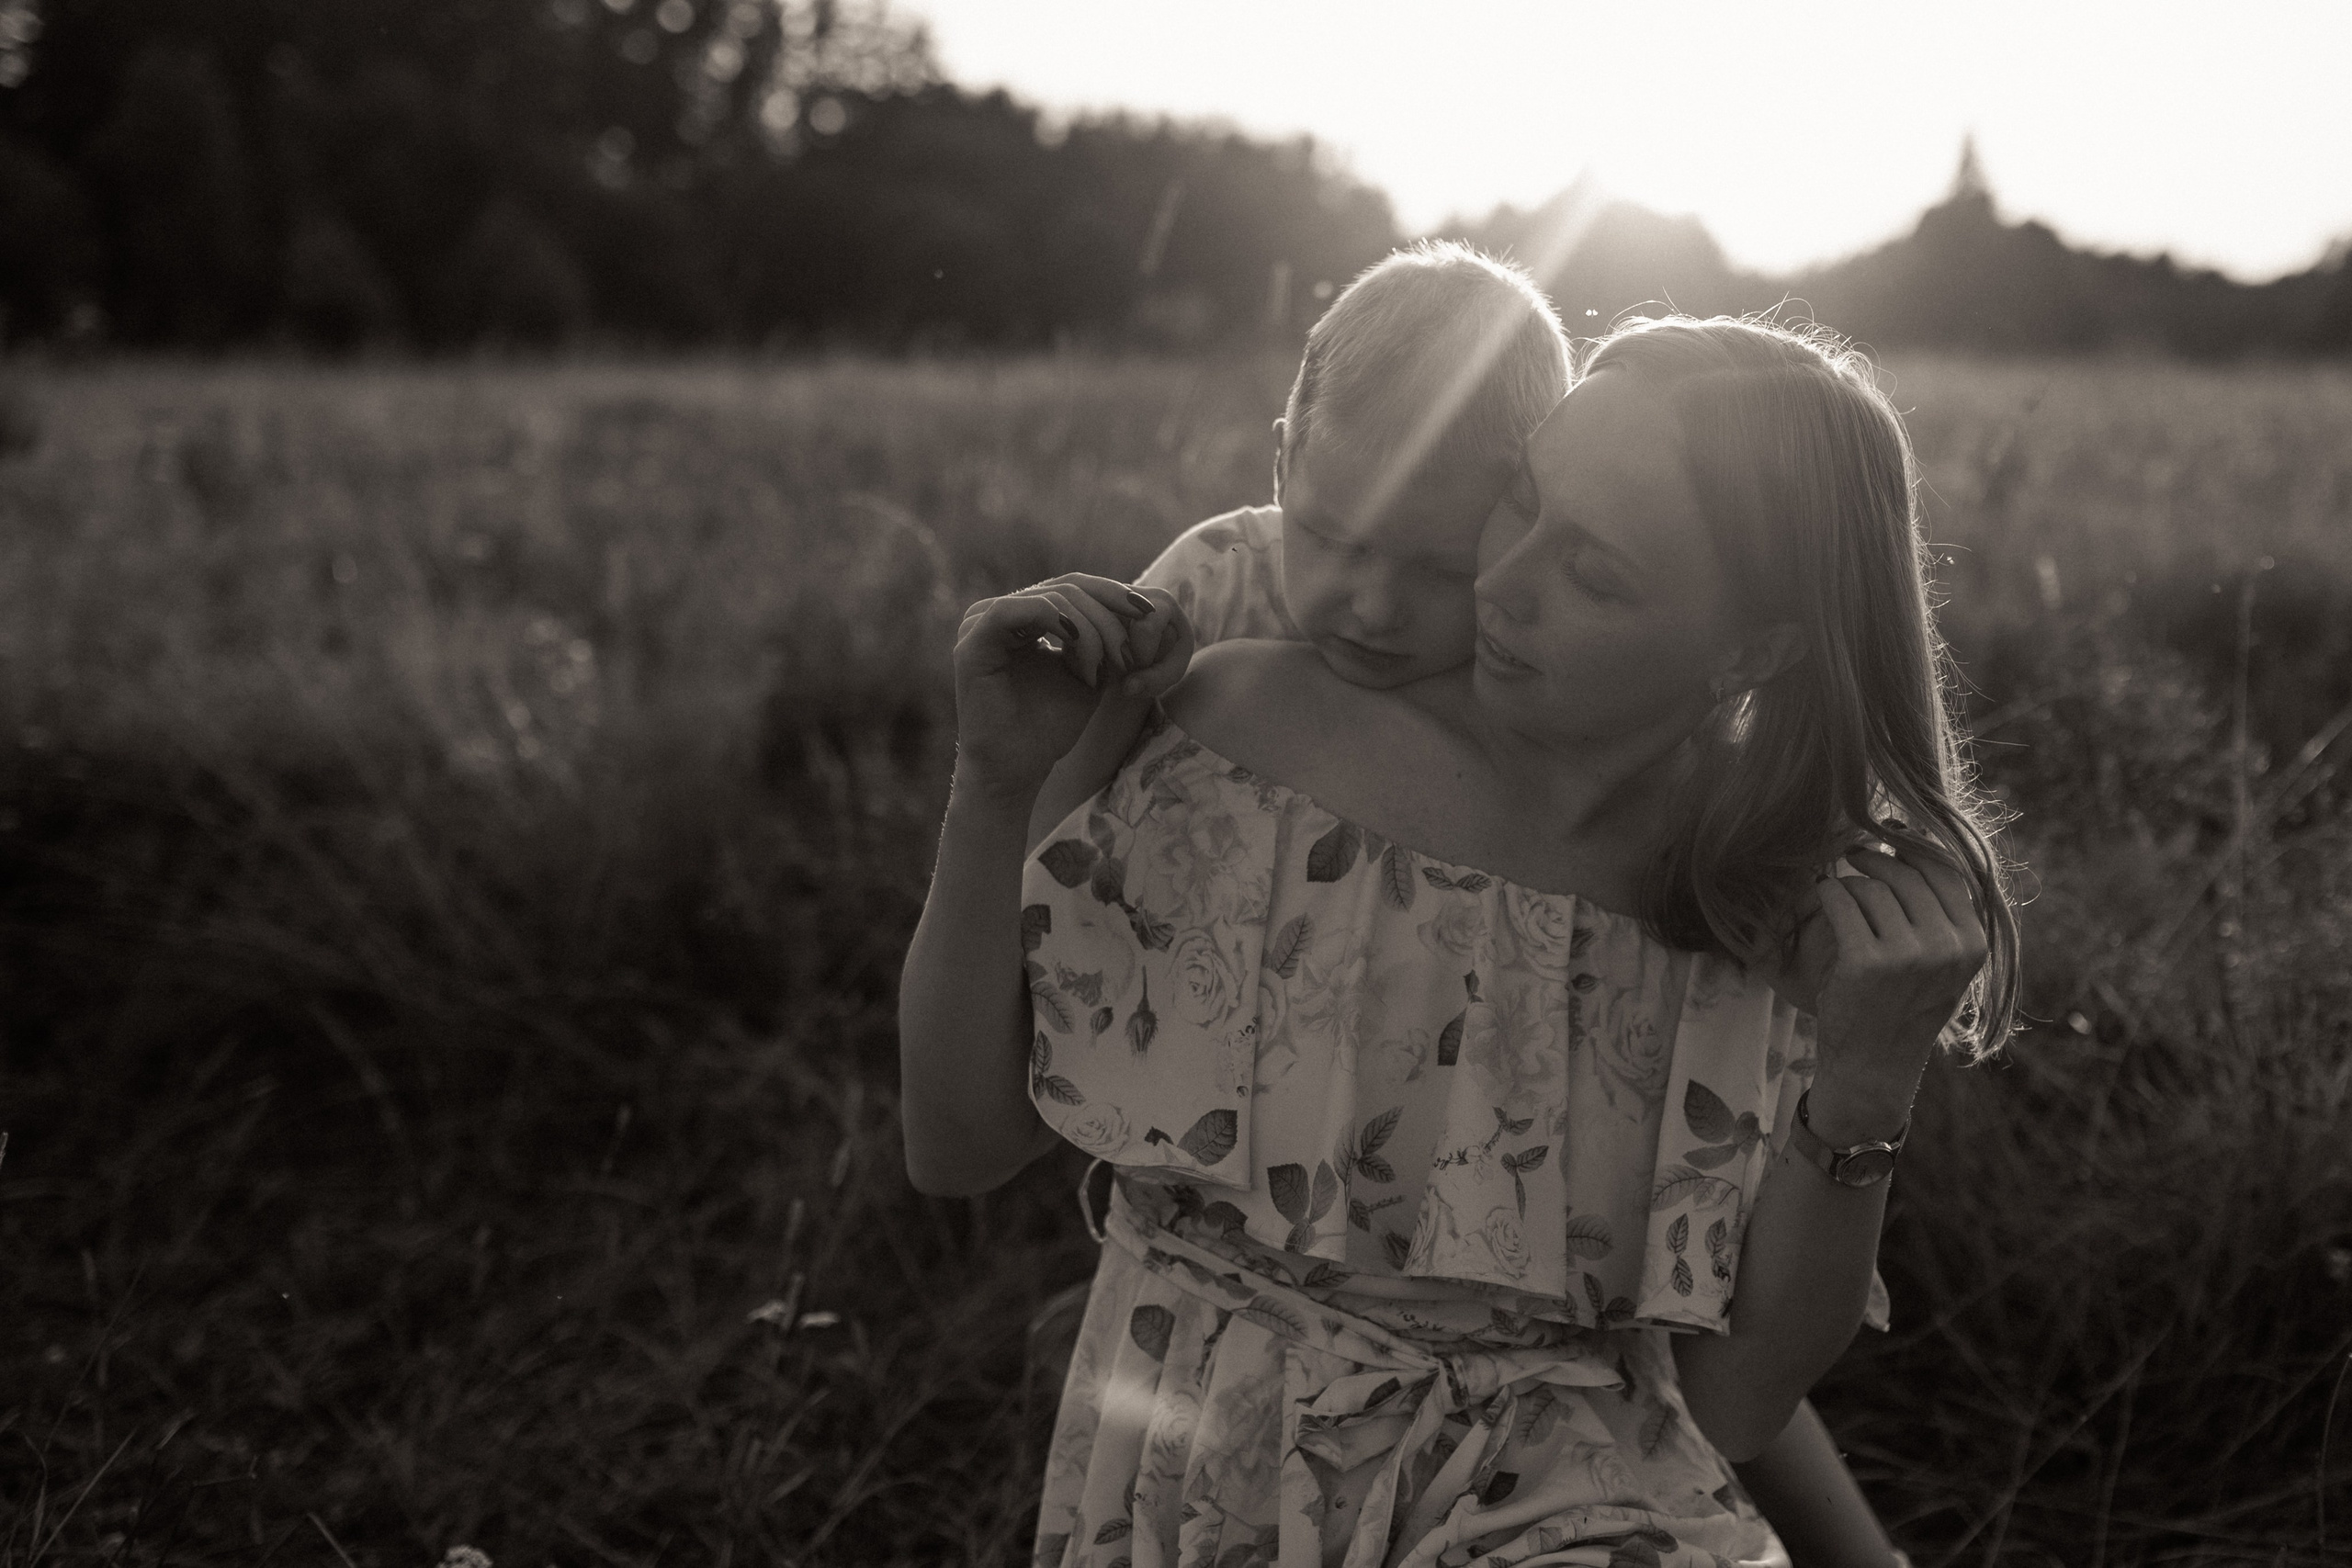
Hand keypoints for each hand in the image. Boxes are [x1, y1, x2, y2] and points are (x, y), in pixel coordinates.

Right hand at [950, 576, 1193, 801]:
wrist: (1017, 770)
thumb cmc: (1049, 729)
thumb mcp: (1088, 674)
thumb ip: (1103, 639)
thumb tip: (1135, 606)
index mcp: (1021, 618)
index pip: (1072, 587)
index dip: (1112, 594)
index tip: (1147, 611)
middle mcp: (998, 615)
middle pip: (1064, 587)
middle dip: (1108, 610)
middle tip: (1132, 648)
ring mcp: (980, 625)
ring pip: (1049, 597)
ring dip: (1090, 627)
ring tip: (1108, 664)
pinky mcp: (971, 643)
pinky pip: (1013, 611)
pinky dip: (1051, 618)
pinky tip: (1077, 638)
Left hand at [1797, 831, 1989, 1139]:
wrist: (1875, 1064)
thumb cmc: (1904, 1005)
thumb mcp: (1943, 963)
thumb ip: (1942, 914)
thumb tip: (1919, 841)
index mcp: (1973, 944)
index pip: (1947, 873)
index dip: (1917, 846)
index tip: (1893, 834)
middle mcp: (1947, 948)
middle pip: (1908, 874)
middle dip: (1877, 857)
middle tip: (1854, 853)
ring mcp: (1908, 956)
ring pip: (1873, 887)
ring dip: (1850, 880)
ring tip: (1840, 886)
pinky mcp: (1867, 962)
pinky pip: (1842, 901)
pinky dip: (1828, 892)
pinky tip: (1823, 894)